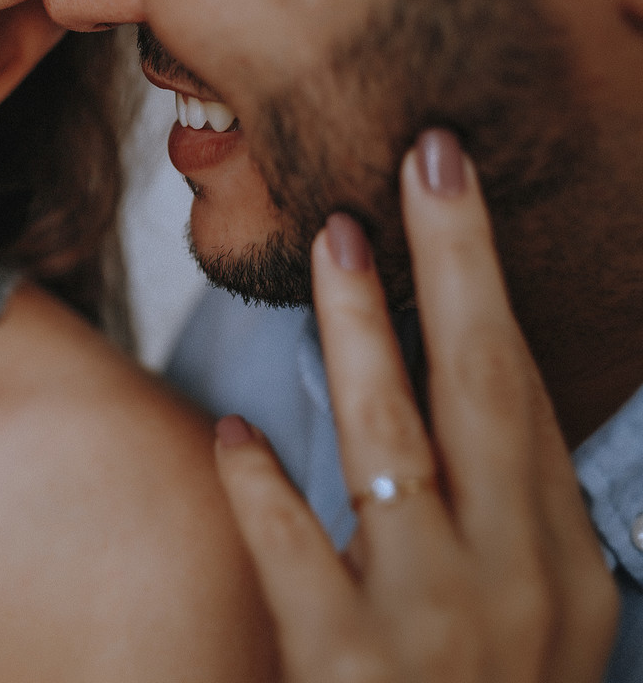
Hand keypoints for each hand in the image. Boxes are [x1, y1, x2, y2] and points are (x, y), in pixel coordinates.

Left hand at [215, 130, 618, 681]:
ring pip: (396, 451)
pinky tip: (232, 433)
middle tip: (424, 164)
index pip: (525, 395)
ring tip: (339, 246)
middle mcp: (517, 581)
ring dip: (364, 340)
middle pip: (490, 391)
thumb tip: (472, 393)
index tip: (450, 187)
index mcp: (564, 561)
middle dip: (459, 268)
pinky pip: (299, 560)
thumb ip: (502, 514)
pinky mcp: (352, 673)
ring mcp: (437, 629)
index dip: (488, 284)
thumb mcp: (531, 617)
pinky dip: (264, 491)